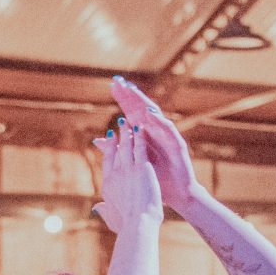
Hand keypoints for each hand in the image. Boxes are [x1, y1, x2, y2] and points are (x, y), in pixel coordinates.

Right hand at [94, 114, 162, 234]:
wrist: (137, 224)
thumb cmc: (126, 225)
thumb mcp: (112, 217)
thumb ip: (104, 211)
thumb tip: (97, 209)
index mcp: (108, 185)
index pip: (107, 162)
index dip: (108, 150)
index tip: (108, 141)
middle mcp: (115, 174)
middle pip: (115, 151)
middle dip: (116, 137)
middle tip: (117, 127)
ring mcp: (128, 169)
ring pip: (126, 146)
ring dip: (126, 132)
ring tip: (127, 122)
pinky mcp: (141, 168)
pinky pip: (140, 147)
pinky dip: (140, 137)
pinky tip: (141, 128)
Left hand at [111, 76, 196, 215]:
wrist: (176, 193)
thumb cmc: (155, 178)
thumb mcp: (132, 161)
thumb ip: (116, 149)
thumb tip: (98, 140)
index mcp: (144, 133)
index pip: (132, 111)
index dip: (123, 98)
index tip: (112, 84)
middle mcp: (155, 131)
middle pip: (142, 109)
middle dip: (131, 95)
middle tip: (120, 81)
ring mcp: (167, 136)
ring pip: (155, 115)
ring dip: (144, 102)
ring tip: (133, 91)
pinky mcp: (177, 144)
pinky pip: (168, 130)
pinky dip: (159, 121)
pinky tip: (150, 113)